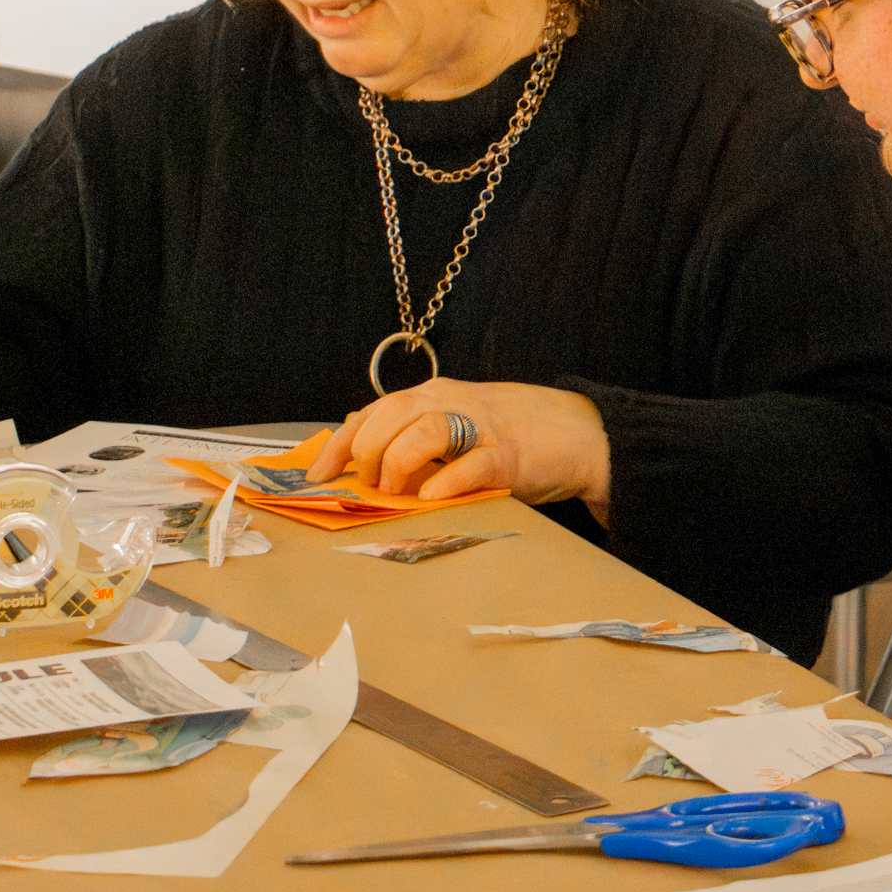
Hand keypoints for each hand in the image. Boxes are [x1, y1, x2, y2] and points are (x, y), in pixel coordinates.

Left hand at [307, 376, 611, 515]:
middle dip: (366, 451)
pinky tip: (430, 496)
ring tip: (392, 490)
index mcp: (432, 396)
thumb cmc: (508, 434)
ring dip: (399, 460)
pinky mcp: (507, 453)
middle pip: (391, 413)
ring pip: (425, 428)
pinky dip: (446, 480)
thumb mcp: (453, 425)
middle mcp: (451, 402)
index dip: (338, 445)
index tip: (315, 476)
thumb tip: (357, 451)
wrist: (577, 432)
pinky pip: (471, 463)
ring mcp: (480, 425)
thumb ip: (411, 434)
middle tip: (364, 485)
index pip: (371, 413)